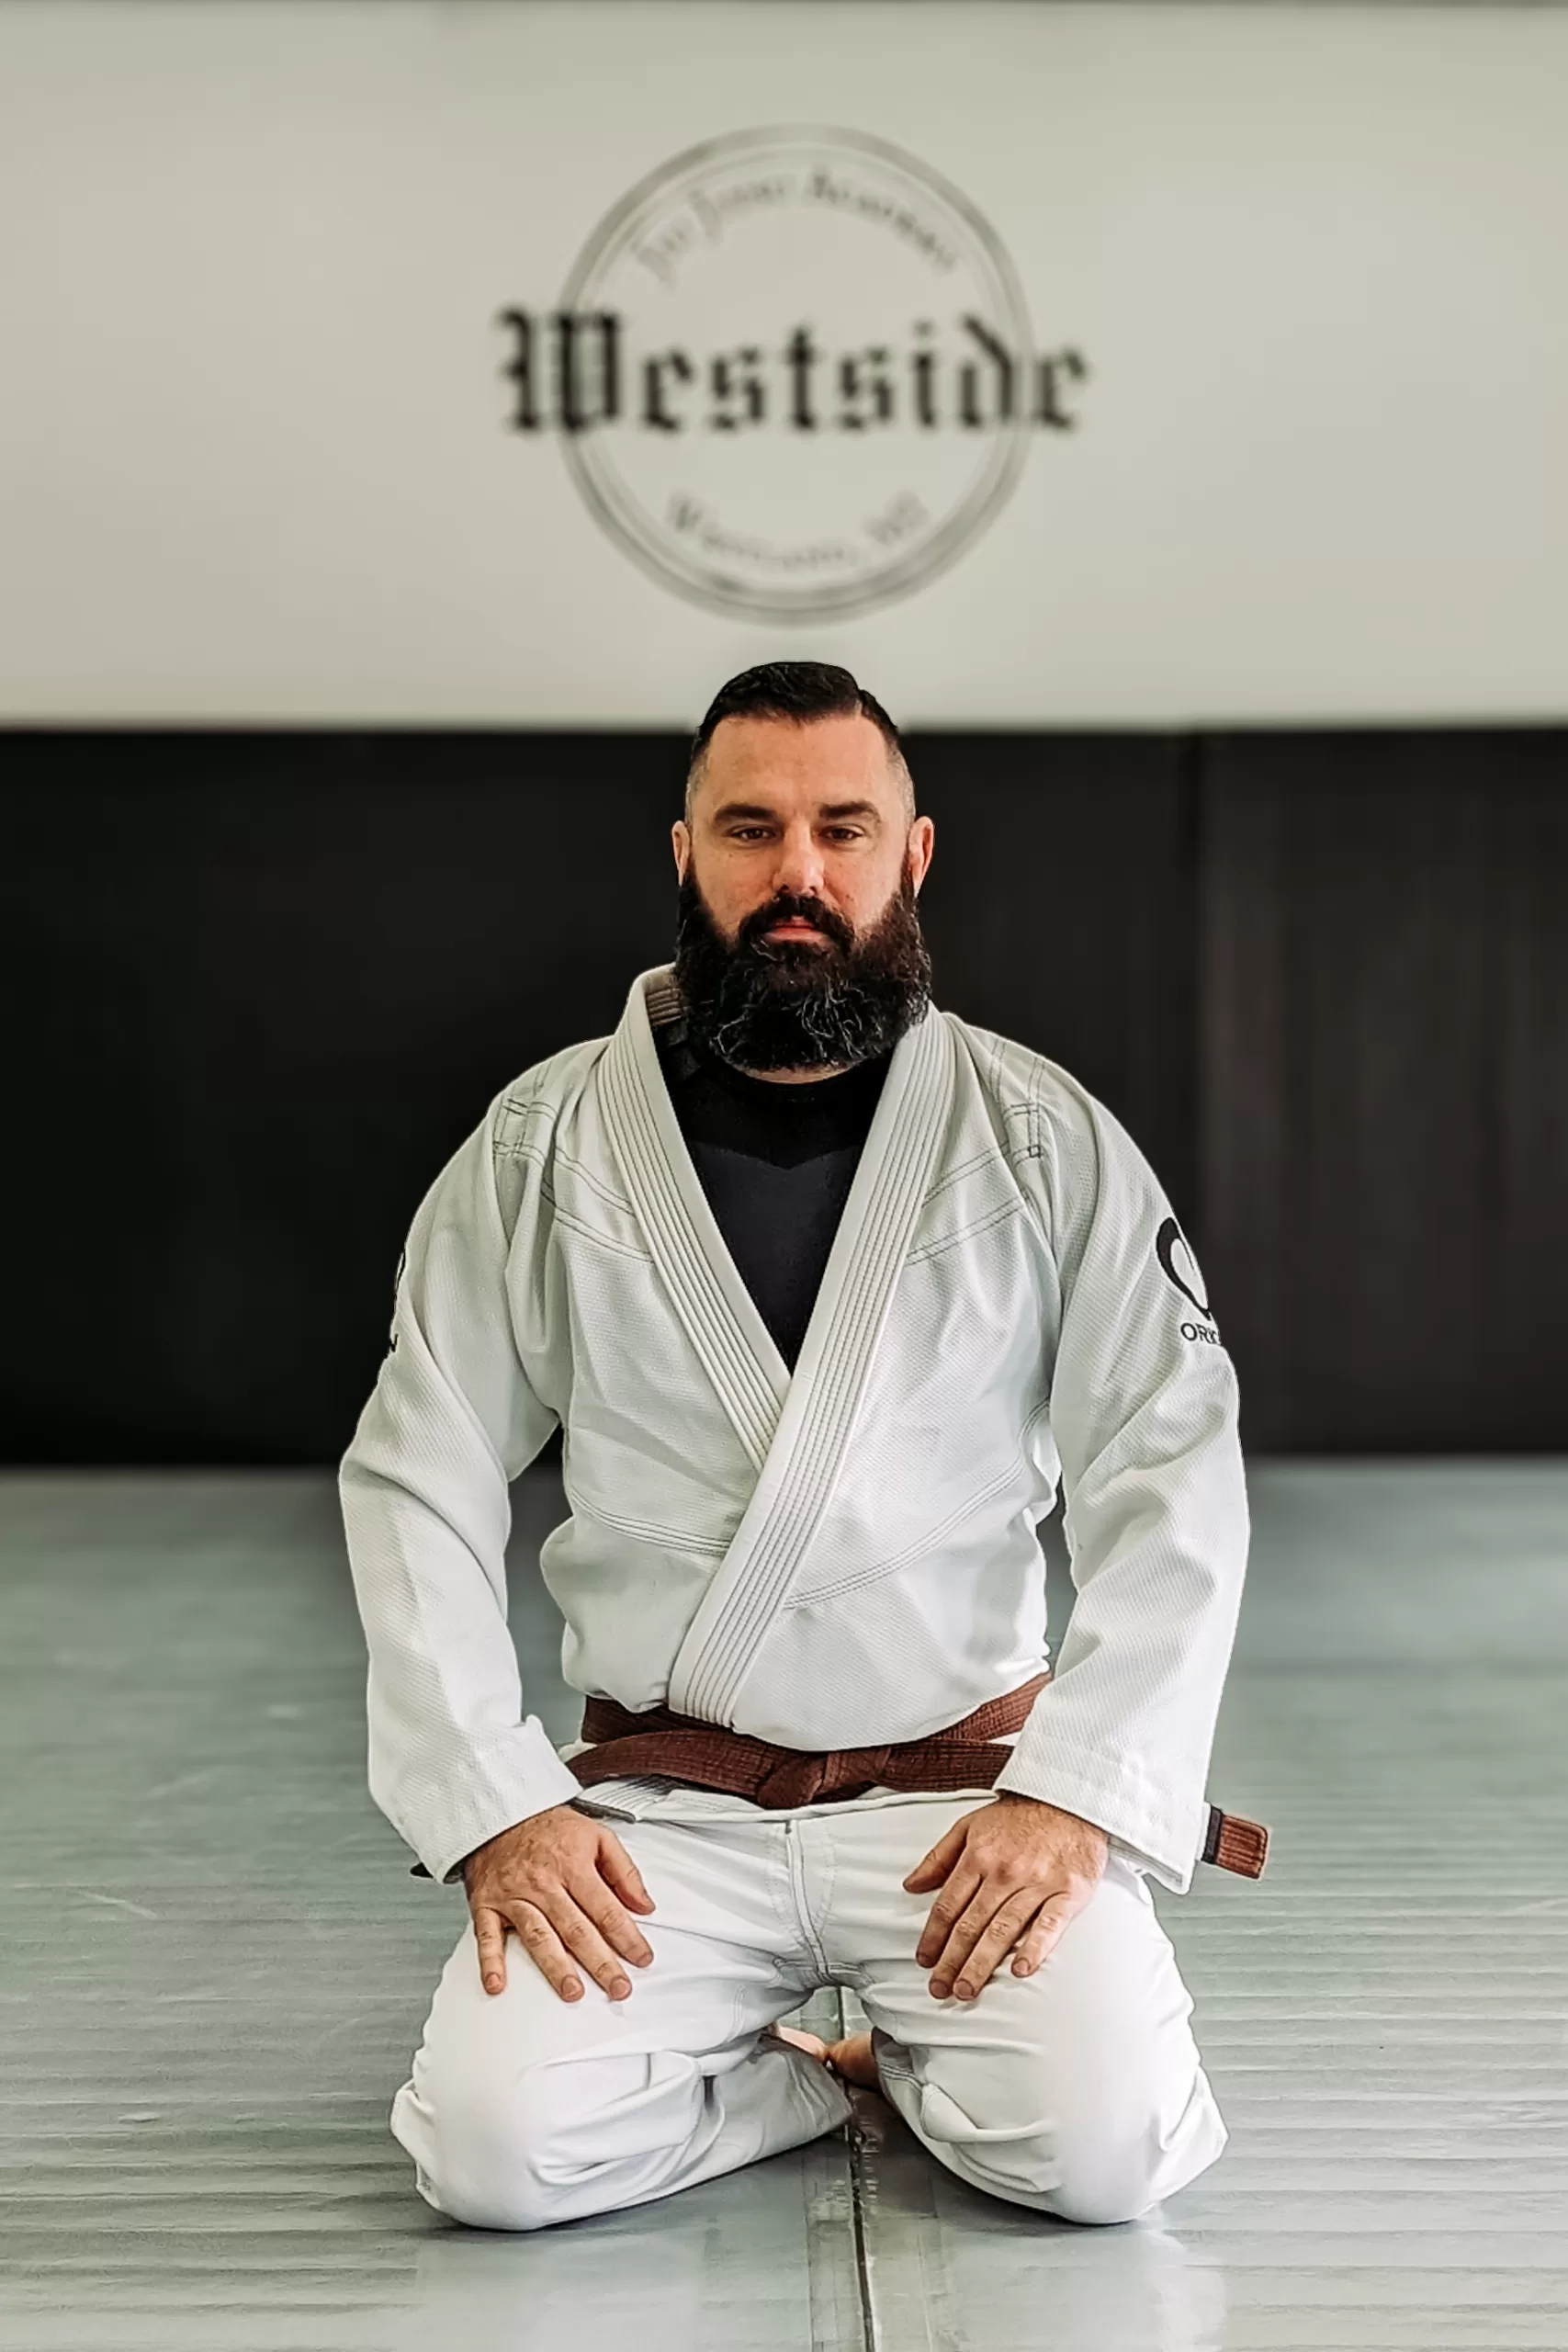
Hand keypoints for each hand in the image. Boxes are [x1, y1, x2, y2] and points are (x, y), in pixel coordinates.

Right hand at [462, 1806, 656, 2002]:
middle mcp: (543, 1884)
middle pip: (576, 1929)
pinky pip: (487, 1936)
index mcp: (572, 1865)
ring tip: (573, 1991)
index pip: (605, 1908)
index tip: (642, 1957)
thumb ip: (624, 1871)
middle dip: (600, 1962)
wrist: (501, 1812)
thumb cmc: (549, 1827)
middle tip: (618, 1987)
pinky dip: (490, 1962)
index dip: (627, 1936)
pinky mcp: (486, 1904)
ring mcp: (513, 1896)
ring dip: (555, 1967)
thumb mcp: (597, 1835)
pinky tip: (498, 1984)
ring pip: (538, 1936)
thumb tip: (645, 1904)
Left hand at [903, 1794, 1107, 1999]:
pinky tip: (1020, 1970)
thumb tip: (911, 1885)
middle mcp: (1004, 1872)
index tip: (924, 1960)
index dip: (933, 1936)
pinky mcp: (1068, 1892)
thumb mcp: (969, 1825)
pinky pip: (1049, 1925)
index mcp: (978, 1857)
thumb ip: (939, 1857)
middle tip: (939, 1989)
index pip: (949, 1905)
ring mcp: (1037, 1883)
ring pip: (1002, 1930)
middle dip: (951, 1961)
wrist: (1070, 1800)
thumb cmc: (1018, 1816)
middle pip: (971, 1924)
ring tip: (966, 1990)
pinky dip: (1034, 1948)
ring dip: (981, 1964)